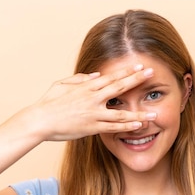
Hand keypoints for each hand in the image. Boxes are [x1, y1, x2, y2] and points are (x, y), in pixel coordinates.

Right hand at [22, 64, 156, 140]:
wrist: (39, 120)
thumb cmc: (48, 102)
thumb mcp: (61, 84)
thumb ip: (79, 79)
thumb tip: (95, 76)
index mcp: (86, 86)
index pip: (111, 77)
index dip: (126, 71)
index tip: (140, 67)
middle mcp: (92, 98)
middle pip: (119, 87)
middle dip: (137, 80)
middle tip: (152, 74)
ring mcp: (93, 113)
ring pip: (121, 112)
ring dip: (139, 112)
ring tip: (155, 112)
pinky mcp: (91, 127)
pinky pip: (113, 127)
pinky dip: (126, 126)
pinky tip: (139, 126)